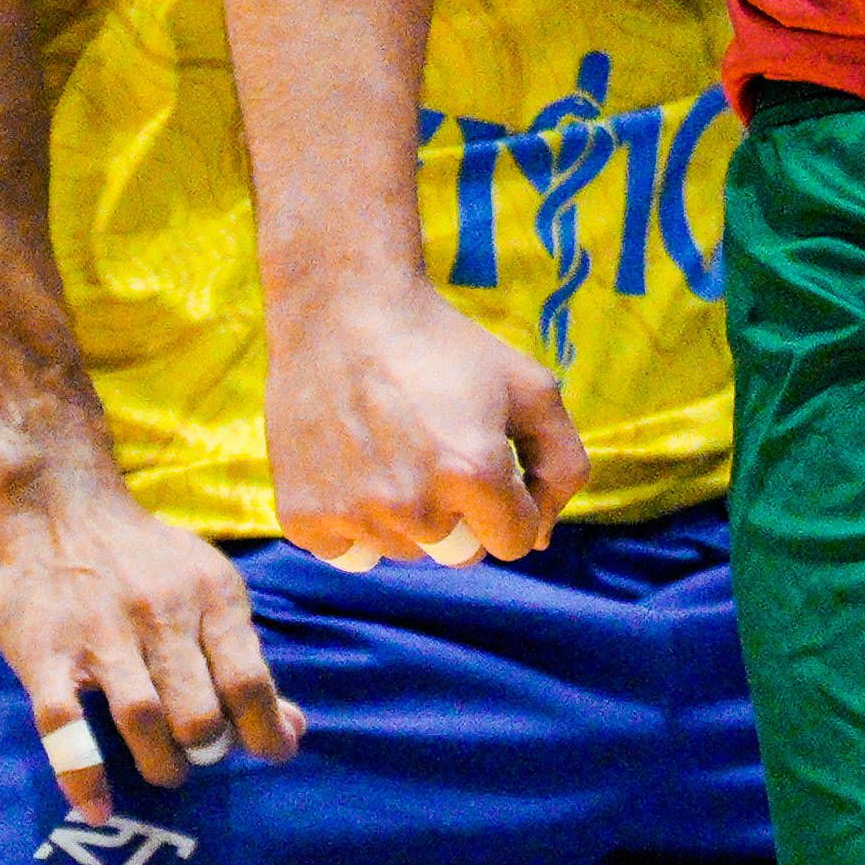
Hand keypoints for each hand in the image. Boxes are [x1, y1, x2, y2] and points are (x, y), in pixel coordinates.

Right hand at [0, 467, 302, 820]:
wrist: (58, 508)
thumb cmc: (145, 561)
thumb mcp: (208, 589)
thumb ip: (244, 660)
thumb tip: (292, 731)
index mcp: (212, 596)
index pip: (250, 679)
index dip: (265, 730)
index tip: (271, 756)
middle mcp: (161, 614)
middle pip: (200, 710)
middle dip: (209, 750)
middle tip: (201, 758)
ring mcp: (101, 635)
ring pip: (143, 720)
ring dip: (161, 763)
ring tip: (168, 772)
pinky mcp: (45, 654)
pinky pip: (64, 726)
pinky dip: (82, 774)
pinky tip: (98, 806)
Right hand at [264, 287, 589, 575]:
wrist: (345, 310)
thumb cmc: (445, 347)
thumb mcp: (530, 388)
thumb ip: (561, 465)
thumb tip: (540, 537)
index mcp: (475, 474)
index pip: (515, 541)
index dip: (511, 502)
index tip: (488, 462)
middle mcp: (414, 506)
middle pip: (459, 554)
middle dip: (462, 515)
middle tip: (437, 454)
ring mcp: (355, 514)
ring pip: (404, 552)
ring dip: (408, 517)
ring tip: (393, 449)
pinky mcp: (303, 516)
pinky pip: (348, 553)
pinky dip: (354, 523)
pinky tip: (353, 468)